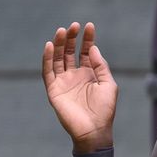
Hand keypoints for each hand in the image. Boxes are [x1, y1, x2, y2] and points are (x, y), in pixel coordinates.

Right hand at [42, 22, 117, 151]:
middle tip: (74, 26)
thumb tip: (93, 48)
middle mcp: (75, 75)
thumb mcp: (108, 84)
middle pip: (70, 52)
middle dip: (72, 38)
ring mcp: (63, 82)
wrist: (94, 130)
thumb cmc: (104, 110)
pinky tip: (51, 45)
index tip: (89, 26)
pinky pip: (48, 71)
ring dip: (59, 44)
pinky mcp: (54, 90)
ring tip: (62, 31)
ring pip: (58, 58)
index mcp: (89, 74)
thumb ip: (100, 66)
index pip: (85, 52)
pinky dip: (48, 58)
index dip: (87, 39)